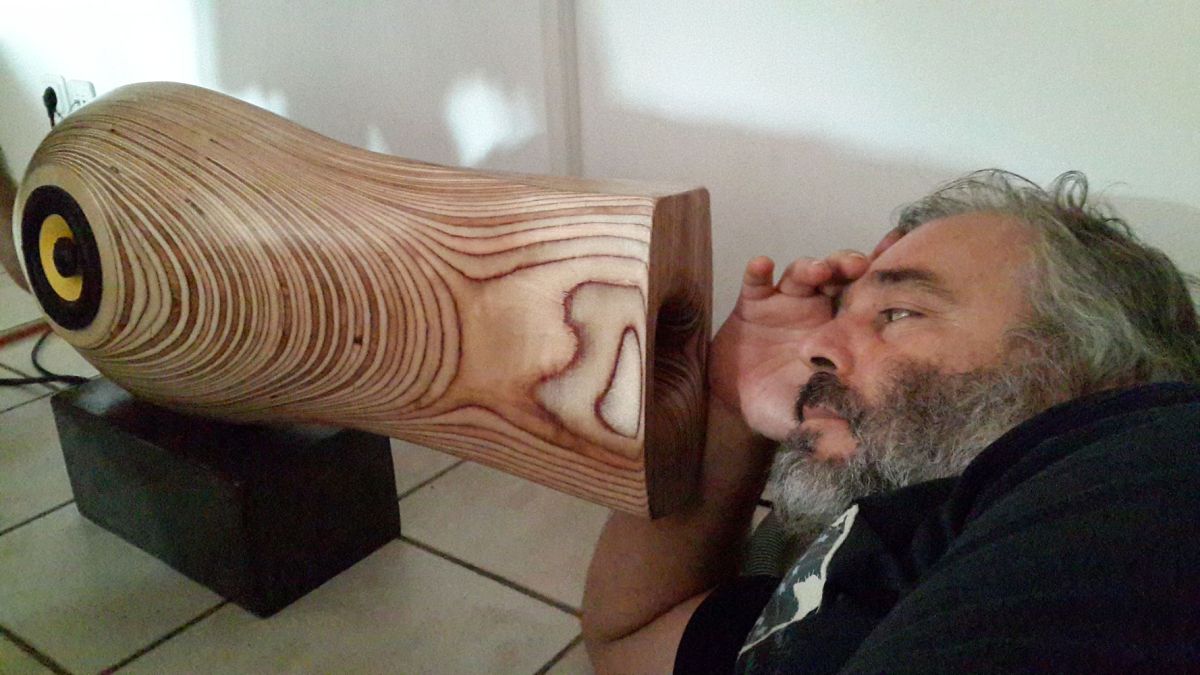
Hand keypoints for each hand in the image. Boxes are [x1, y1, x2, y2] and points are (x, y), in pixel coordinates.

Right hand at [709, 248, 876, 440]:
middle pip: (837, 275)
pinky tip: (762, 265)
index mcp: (838, 331)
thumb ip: (834, 422)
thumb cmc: (781, 407)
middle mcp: (815, 309)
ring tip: (816, 271)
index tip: (895, 265)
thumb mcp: (811, 418)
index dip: (878, 281)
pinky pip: (755, 282)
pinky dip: (758, 271)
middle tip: (857, 266)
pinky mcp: (752, 303)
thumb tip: (864, 437)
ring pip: (801, 273)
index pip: (863, 300)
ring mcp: (783, 303)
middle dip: (847, 265)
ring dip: (811, 266)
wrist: (736, 405)